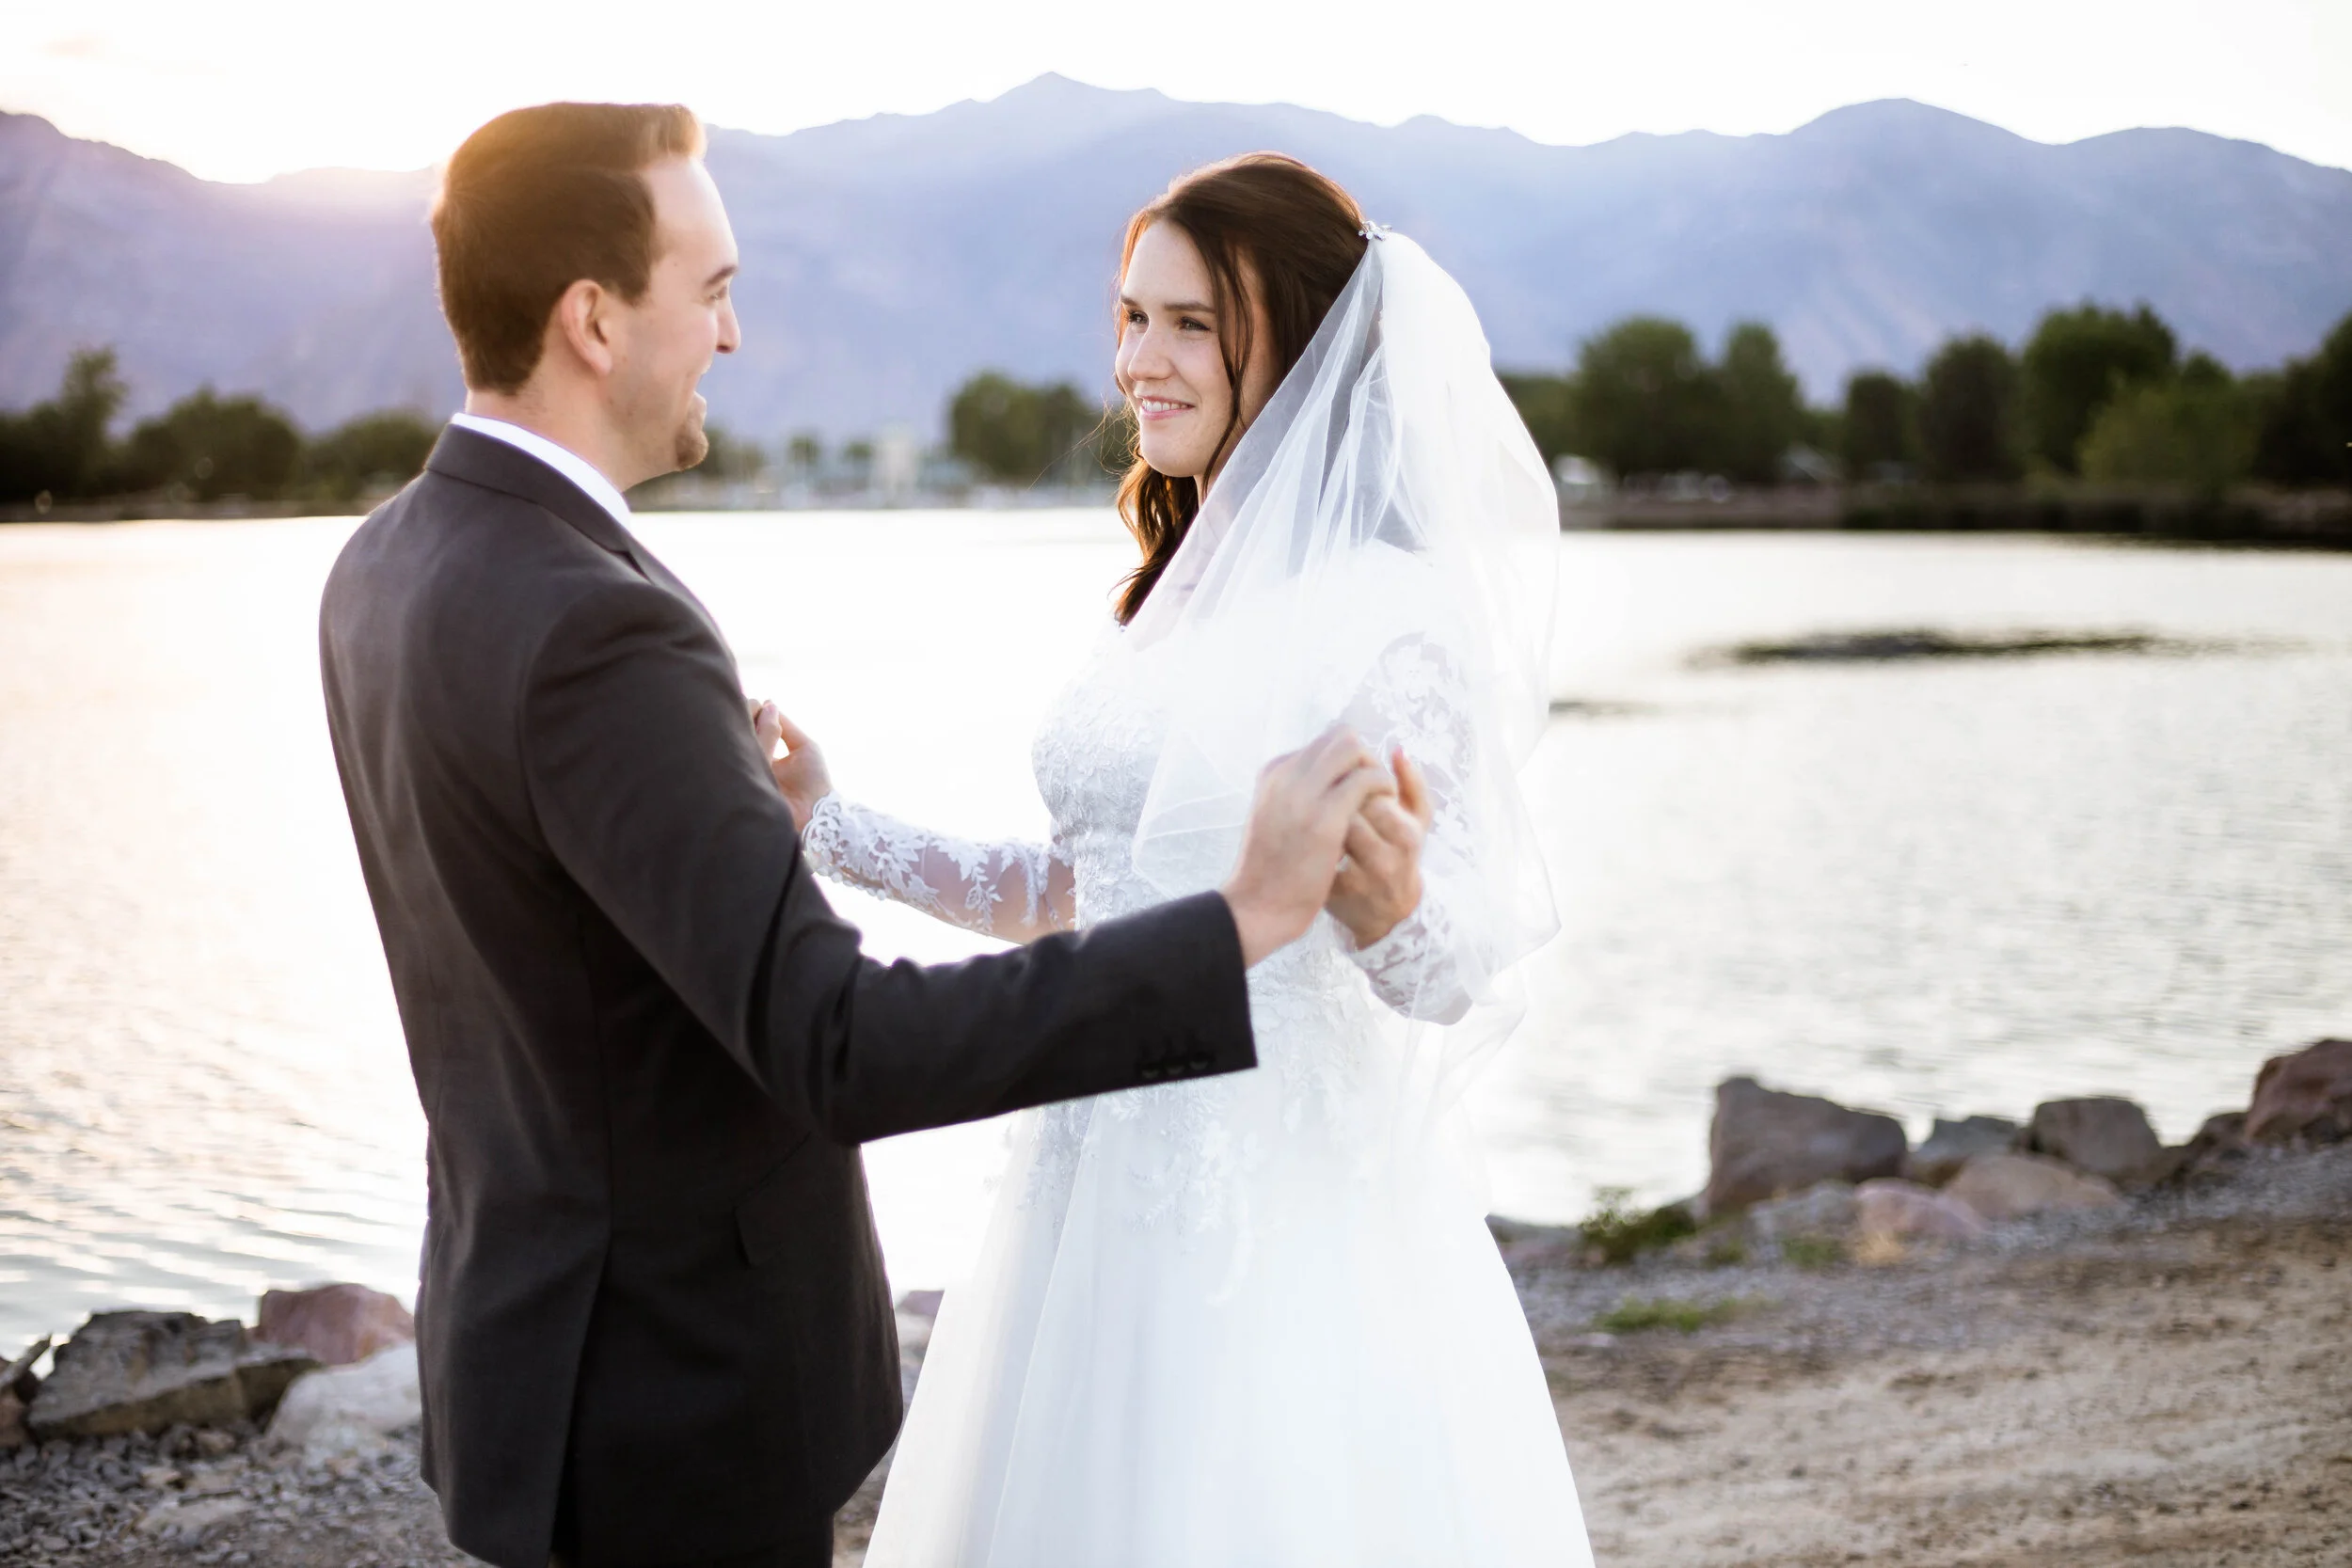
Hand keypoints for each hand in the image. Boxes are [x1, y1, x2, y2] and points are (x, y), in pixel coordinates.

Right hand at [752, 700, 831, 833]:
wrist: (818, 813)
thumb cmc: (814, 780)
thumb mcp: (804, 746)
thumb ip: (786, 726)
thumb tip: (768, 703)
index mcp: (763, 751)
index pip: (750, 725)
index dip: (752, 711)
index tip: (758, 705)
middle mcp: (751, 760)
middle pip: (741, 732)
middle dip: (747, 717)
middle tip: (753, 709)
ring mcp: (746, 773)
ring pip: (740, 744)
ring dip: (749, 730)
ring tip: (757, 723)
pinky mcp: (745, 786)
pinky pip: (742, 764)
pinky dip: (748, 750)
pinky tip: (752, 740)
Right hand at [1219, 725, 1398, 966]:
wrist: (1255, 906)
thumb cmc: (1268, 871)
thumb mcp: (1274, 819)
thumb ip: (1294, 797)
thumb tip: (1326, 785)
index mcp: (1273, 774)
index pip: (1321, 744)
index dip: (1346, 763)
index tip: (1356, 789)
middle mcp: (1286, 775)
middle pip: (1340, 736)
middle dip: (1364, 757)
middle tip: (1373, 790)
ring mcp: (1304, 793)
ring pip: (1354, 748)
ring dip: (1374, 768)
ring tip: (1381, 799)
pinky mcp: (1326, 816)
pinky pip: (1367, 779)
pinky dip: (1383, 787)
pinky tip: (1385, 811)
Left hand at [1327, 747, 1432, 947]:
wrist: (1389, 914)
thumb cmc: (1401, 853)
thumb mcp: (1418, 821)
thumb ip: (1412, 784)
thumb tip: (1397, 749)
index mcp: (1407, 834)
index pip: (1372, 793)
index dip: (1353, 782)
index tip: (1347, 784)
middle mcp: (1386, 860)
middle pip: (1347, 812)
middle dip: (1334, 799)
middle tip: (1328, 797)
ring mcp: (1359, 880)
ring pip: (1329, 834)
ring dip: (1320, 819)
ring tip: (1320, 815)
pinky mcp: (1335, 895)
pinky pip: (1316, 856)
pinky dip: (1310, 843)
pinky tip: (1311, 839)